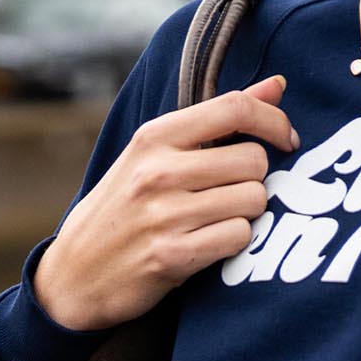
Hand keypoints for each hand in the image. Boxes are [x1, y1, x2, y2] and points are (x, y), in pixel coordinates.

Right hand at [32, 77, 298, 332]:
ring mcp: (164, 215)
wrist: (74, 275)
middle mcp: (159, 171)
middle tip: (235, 193)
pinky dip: (235, 243)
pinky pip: (238, 238)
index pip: (235, 108)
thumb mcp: (156, 155)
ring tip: (219, 220)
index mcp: (155, 137)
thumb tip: (278, 85)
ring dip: (248, 214)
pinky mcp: (171, 257)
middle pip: (253, 160)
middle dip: (256, 179)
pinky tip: (212, 244)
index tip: (287, 139)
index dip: (274, 122)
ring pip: (252, 201)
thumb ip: (217, 120)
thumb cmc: (124, 210)